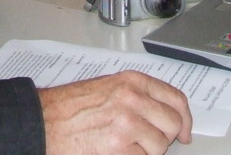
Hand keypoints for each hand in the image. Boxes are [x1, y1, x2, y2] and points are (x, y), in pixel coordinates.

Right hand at [38, 70, 191, 154]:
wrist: (45, 121)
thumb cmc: (70, 106)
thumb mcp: (108, 87)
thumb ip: (137, 95)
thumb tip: (163, 114)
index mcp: (132, 82)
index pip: (176, 99)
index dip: (185, 119)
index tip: (185, 132)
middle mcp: (133, 99)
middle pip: (173, 124)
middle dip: (166, 137)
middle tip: (152, 142)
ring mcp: (127, 123)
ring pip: (160, 146)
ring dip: (147, 151)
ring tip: (125, 145)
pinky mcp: (119, 147)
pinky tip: (116, 151)